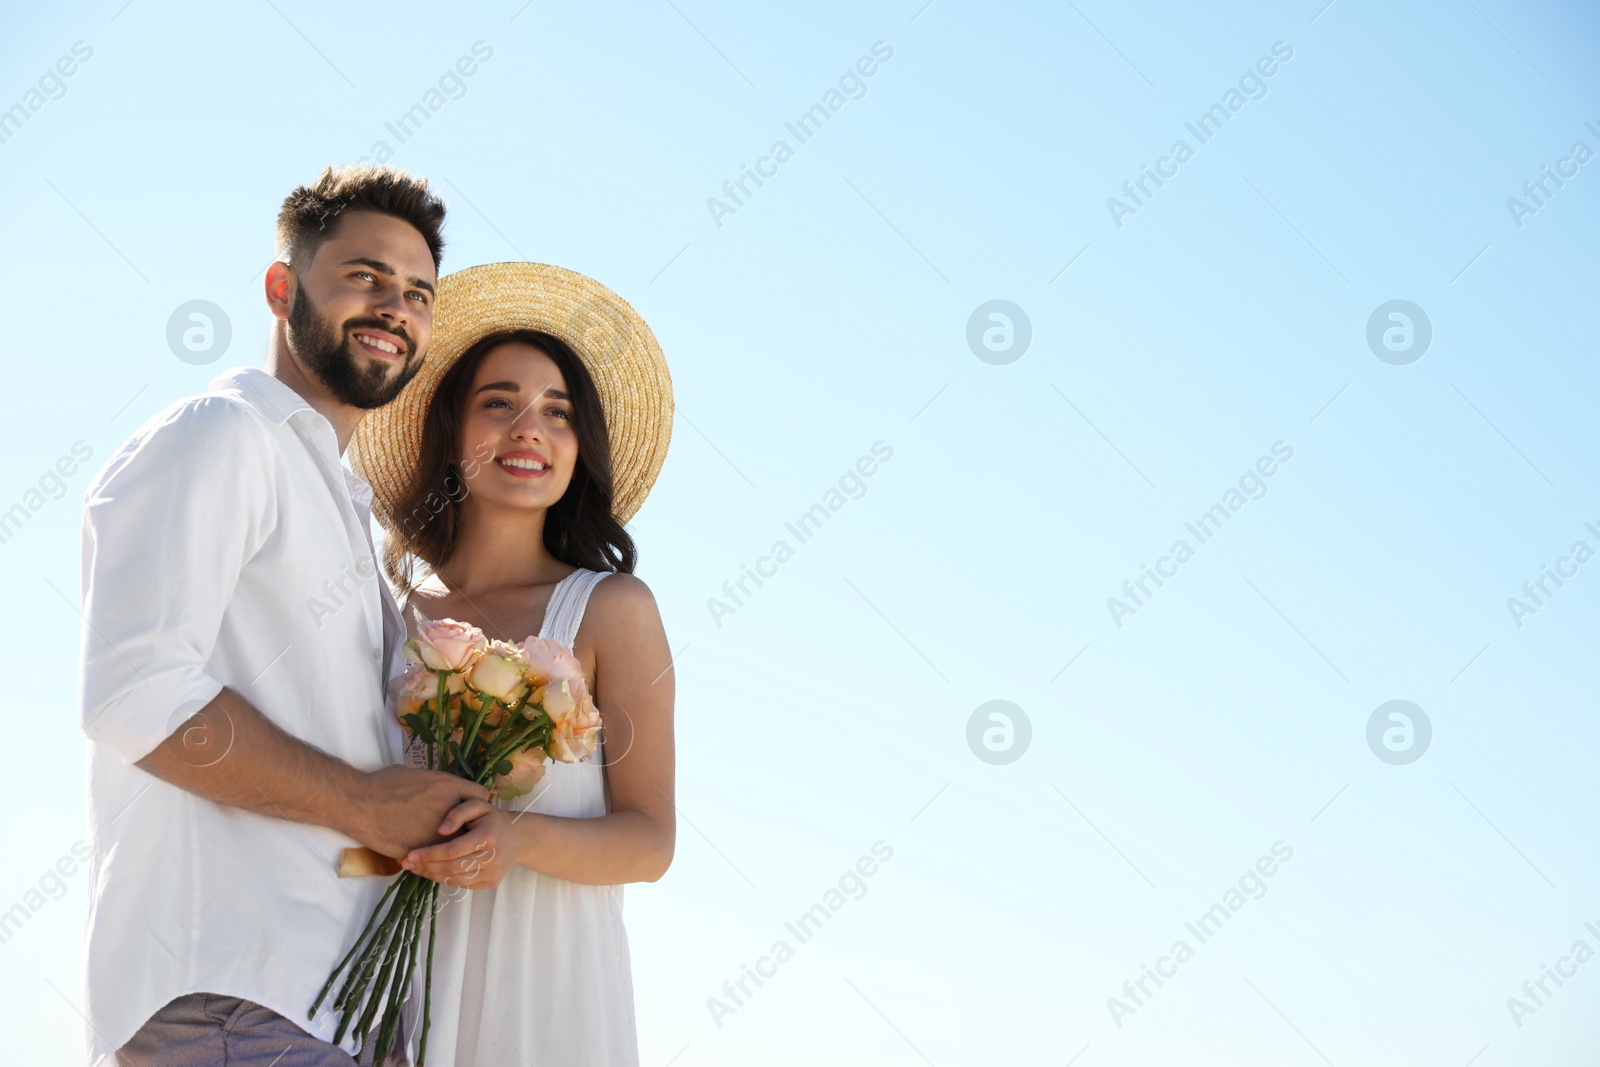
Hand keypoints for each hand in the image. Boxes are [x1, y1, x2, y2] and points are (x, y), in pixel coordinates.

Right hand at [349, 765, 489, 857]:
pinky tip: (430, 857)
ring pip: (459, 844)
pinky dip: (436, 858)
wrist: (361, 804)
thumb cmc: (383, 783)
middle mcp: (449, 810)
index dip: (476, 803)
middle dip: (471, 827)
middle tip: (466, 831)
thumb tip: (439, 789)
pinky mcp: (423, 851)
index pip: (480, 796)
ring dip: (455, 847)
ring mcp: (437, 833)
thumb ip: (435, 784)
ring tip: (451, 849)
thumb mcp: (416, 774)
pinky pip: (438, 858)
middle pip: (475, 823)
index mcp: (449, 787)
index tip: (471, 809)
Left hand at [400, 798, 526, 888]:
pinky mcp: (491, 883)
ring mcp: (492, 873)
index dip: (429, 854)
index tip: (409, 854)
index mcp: (487, 837)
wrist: (519, 837)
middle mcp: (492, 858)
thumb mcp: (478, 805)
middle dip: (425, 866)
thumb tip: (441, 829)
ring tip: (414, 868)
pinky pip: (462, 884)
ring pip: (454, 879)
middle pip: (450, 868)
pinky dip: (443, 880)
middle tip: (405, 863)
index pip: (452, 850)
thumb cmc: (492, 818)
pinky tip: (430, 872)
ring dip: (431, 875)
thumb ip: (458, 812)